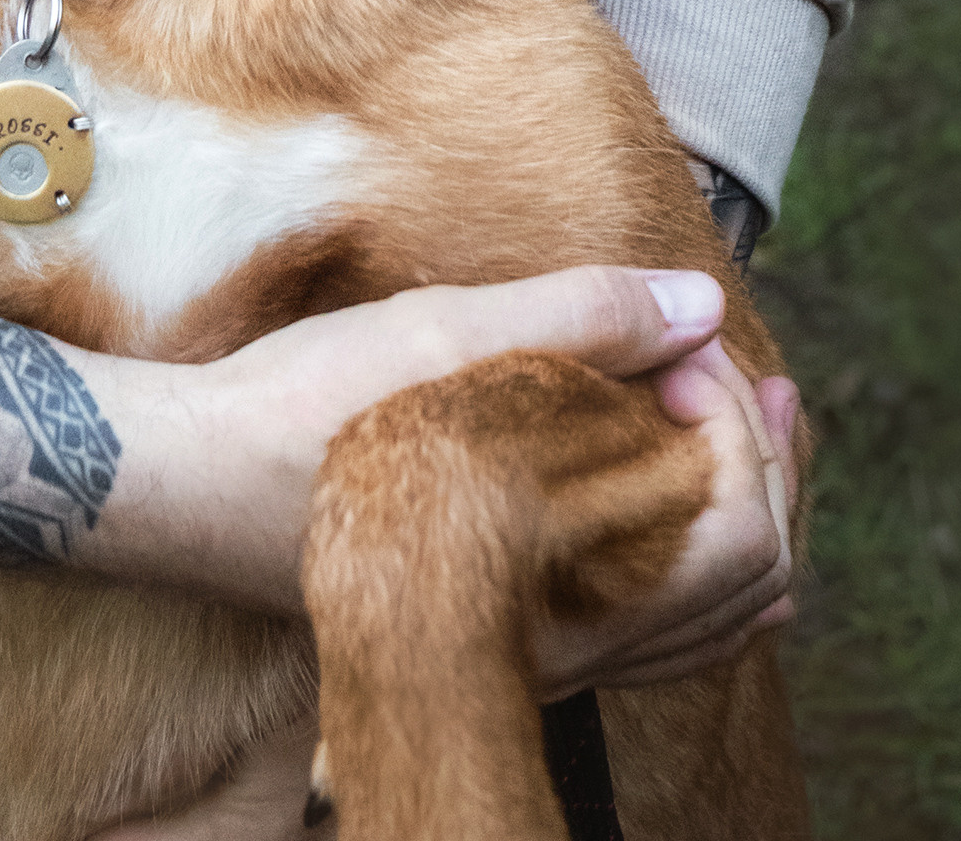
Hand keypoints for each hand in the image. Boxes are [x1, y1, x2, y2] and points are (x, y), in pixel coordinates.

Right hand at [81, 272, 798, 839]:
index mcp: (563, 564)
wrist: (193, 485)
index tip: (679, 337)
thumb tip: (704, 308)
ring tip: (732, 423)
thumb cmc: (312, 408)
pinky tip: (661, 494)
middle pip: (751, 576)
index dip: (726, 405)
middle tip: (752, 381)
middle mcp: (571, 636)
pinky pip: (656, 630)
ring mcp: (542, 651)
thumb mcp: (448, 334)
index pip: (736, 512)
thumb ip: (584, 316)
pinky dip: (689, 559)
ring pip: (709, 616)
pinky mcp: (507, 643)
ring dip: (738, 509)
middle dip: (767, 462)